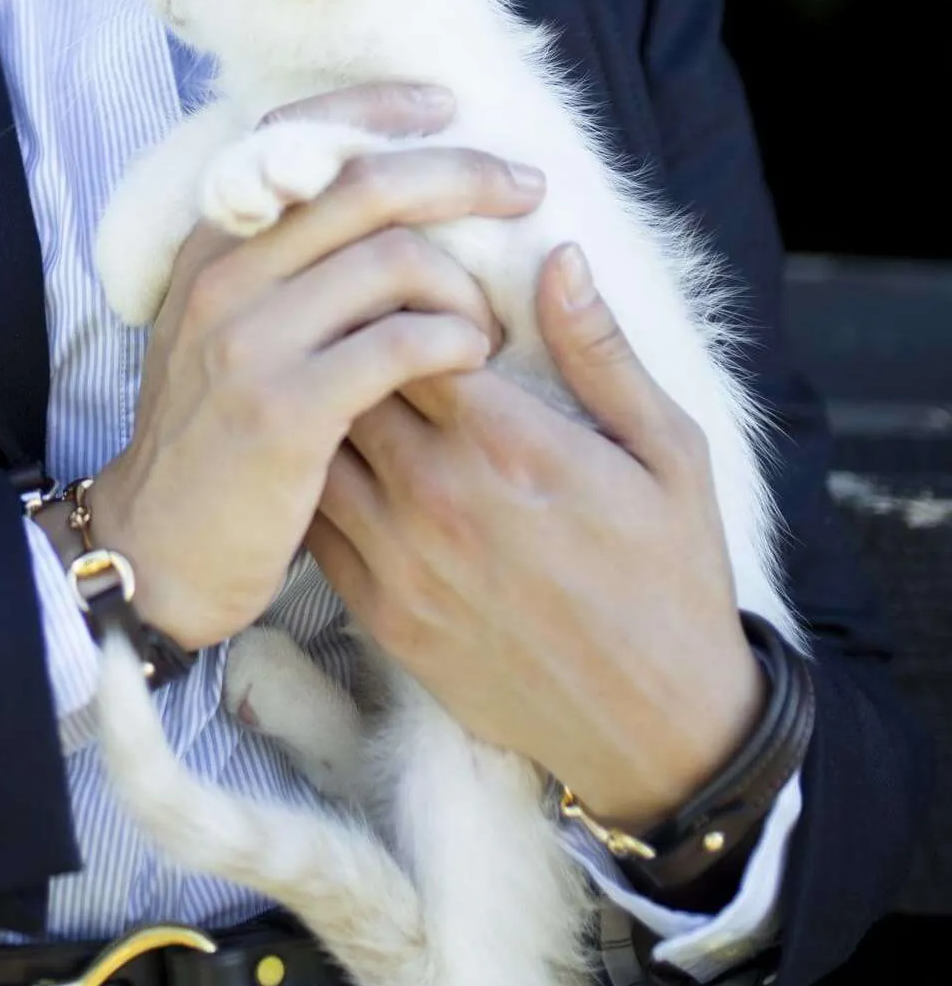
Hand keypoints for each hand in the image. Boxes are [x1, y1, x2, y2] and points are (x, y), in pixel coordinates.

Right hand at [86, 83, 546, 651]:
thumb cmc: (213, 441)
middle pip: (365, 184)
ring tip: (483, 328)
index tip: (445, 107)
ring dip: (465, 287)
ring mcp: (249, 341)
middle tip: (524, 190)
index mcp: (211, 248)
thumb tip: (369, 199)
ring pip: (396, 260)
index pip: (293, 137)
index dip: (376, 108)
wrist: (158, 548)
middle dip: (462, 175)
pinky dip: (456, 342)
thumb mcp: (218, 333)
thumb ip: (275, 267)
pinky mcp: (286, 409)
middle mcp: (224, 278)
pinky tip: (470, 362)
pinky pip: (402, 343)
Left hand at [311, 242, 766, 831]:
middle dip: (354, 348)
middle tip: (368, 334)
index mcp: (510, 443)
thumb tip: (559, 258)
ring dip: (324, 414)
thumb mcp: (669, 452)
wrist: (656, 727)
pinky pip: (315, 525)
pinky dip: (314, 486)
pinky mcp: (379, 612)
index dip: (407, 303)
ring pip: (315, 449)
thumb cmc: (672, 578)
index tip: (424, 299)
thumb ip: (601, 351)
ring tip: (346, 395)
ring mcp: (399, 558)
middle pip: (348, 381)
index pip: (409, 332)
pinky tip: (338, 468)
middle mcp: (438, 495)